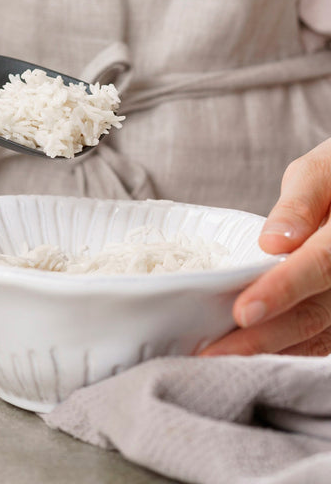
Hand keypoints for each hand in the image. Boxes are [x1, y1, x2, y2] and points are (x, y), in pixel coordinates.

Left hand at [201, 137, 330, 355]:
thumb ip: (300, 204)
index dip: (280, 292)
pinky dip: (285, 348)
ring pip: (318, 334)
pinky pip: (320, 336)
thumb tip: (273, 241)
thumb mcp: (322, 170)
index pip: (319, 267)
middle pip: (315, 315)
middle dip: (262, 339)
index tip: (242, 312)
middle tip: (212, 355)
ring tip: (218, 361)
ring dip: (269, 351)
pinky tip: (247, 355)